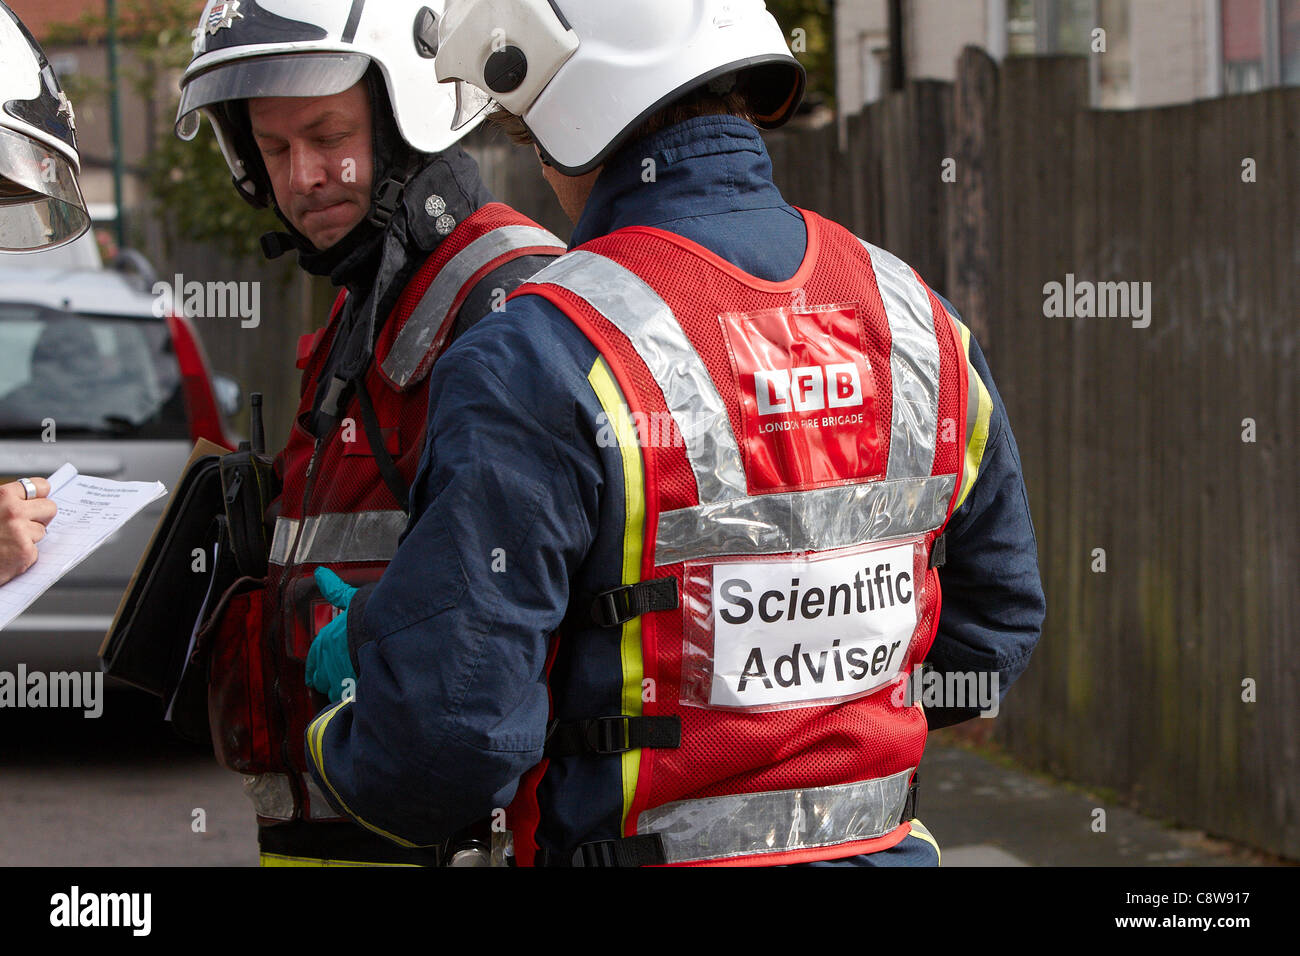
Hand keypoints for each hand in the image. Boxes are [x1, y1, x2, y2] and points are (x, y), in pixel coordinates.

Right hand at [0, 478, 55, 585]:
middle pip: (50, 508)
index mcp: (3, 496)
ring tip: (7, 541)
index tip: (36, 501)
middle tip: (25, 524)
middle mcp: (14, 512)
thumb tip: (33, 497)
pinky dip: (24, 553)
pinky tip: (7, 554)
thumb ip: (8, 501)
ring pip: (42, 531)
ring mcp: (21, 532)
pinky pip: (36, 550)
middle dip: (41, 516)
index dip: (39, 496)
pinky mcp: (25, 552)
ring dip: (29, 537)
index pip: (41, 487)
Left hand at [306, 567, 357, 702]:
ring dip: (344, 689)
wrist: (391, 634)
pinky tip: (366, 693)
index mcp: (324, 643)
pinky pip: (350, 701)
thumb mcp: (352, 598)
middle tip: (342, 678)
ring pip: (335, 692)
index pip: (313, 663)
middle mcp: (327, 664)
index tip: (321, 672)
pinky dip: (357, 698)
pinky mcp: (355, 692)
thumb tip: (320, 573)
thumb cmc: (370, 615)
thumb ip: (335, 590)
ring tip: (357, 685)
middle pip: (321, 681)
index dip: (318, 667)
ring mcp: (339, 680)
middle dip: (331, 680)